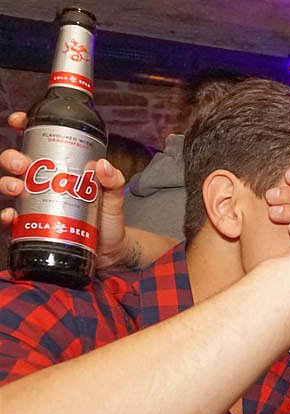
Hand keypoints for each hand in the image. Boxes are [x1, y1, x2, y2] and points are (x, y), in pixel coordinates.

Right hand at [1, 112, 130, 268]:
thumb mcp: (114, 195)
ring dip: (5, 183)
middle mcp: (40, 183)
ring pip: (7, 186)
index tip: (19, 121)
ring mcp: (33, 203)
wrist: (110, 250)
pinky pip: (10, 219)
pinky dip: (6, 216)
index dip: (23, 127)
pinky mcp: (30, 225)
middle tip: (22, 165)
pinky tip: (11, 215)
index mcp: (58, 167)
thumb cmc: (108, 217)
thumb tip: (102, 165)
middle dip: (11, 158)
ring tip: (17, 188)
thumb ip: (113, 179)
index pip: (35, 141)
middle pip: (14, 163)